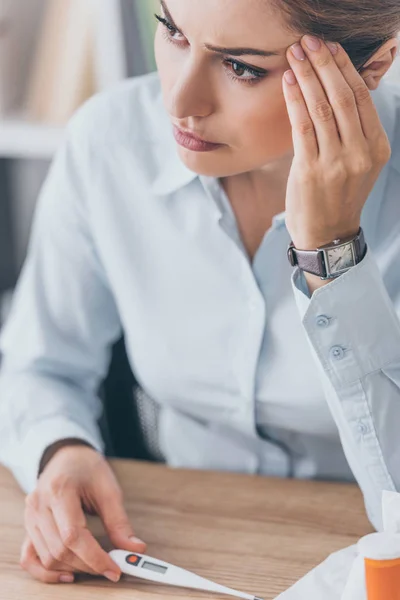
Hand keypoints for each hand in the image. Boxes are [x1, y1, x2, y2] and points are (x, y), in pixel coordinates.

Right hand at [21, 445, 145, 583]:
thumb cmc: (87, 467)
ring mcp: (30, 516)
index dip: (94, 557)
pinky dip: (46, 572)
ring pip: (47, 557)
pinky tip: (67, 574)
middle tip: (111, 567)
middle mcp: (39, 505)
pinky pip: (29, 558)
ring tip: (95, 565)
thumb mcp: (108, 488)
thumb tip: (135, 549)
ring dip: (72, 568)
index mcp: (59, 490)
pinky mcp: (29, 525)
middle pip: (59, 550)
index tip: (114, 568)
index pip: (72, 535)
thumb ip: (120, 521)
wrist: (67, 455)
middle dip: (87, 565)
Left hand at [282, 35, 390, 251]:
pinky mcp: (310, 170)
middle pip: (342, 96)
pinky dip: (294, 101)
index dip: (344, 68)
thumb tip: (333, 92)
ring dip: (306, 76)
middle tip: (309, 41)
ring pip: (322, 107)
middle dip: (324, 64)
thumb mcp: (358, 165)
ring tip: (294, 54)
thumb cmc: (338, 197)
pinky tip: (287, 82)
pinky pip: (302, 127)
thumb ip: (352, 133)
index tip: (330, 48)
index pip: (361, 98)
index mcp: (376, 148)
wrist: (327, 235)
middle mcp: (360, 153)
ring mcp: (336, 162)